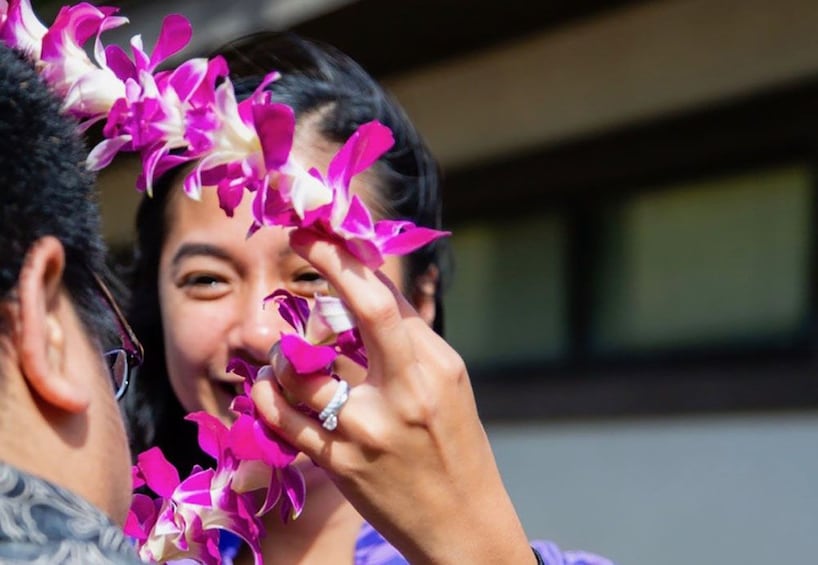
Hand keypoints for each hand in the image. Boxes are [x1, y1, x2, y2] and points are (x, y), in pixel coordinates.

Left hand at [251, 231, 533, 564]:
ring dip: (283, 348)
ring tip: (279, 350)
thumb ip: (411, 338)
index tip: (325, 231)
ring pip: (306, 368)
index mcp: (436, 368)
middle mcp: (406, 392)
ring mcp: (369, 430)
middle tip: (300, 235)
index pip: (391, 299)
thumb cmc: (456, 447)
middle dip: (327, 262)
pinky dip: (269, 394)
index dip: (352, 258)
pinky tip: (268, 385)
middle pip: (364, 310)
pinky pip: (285, 419)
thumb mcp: (448, 385)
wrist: (463, 525)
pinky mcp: (341, 464)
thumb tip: (375, 286)